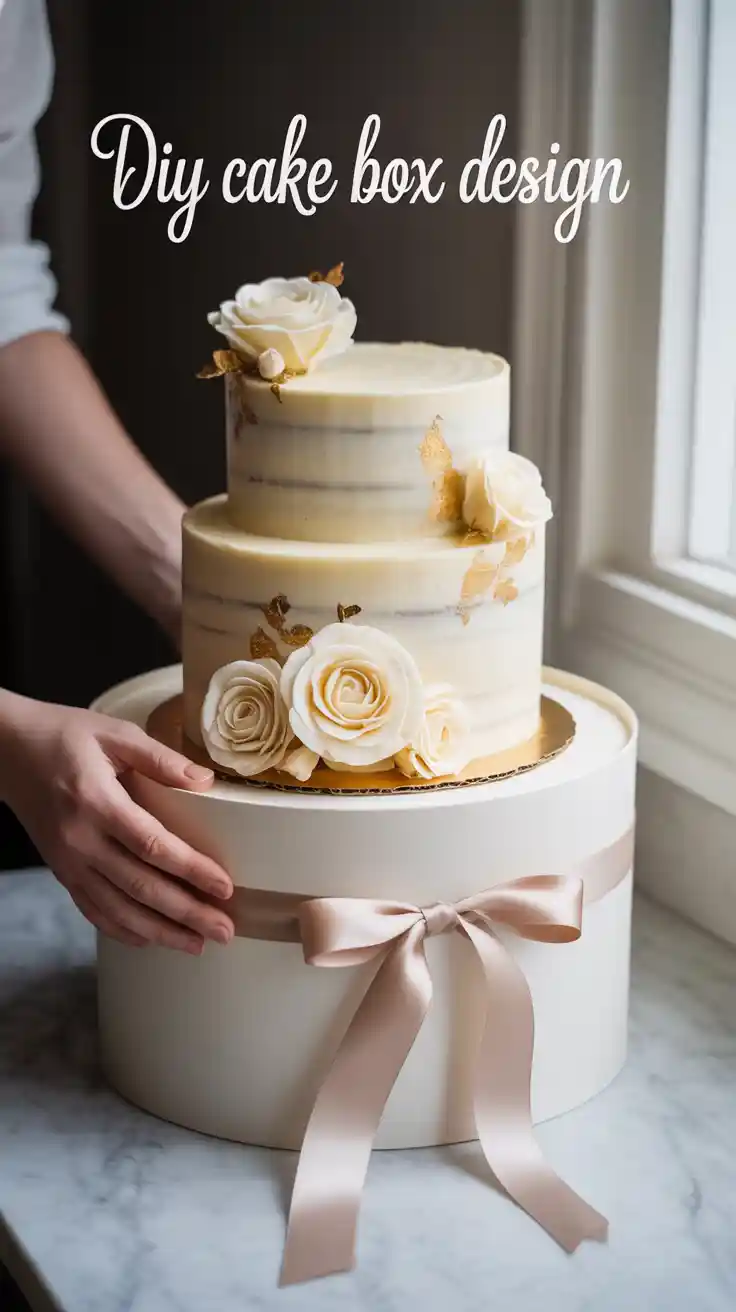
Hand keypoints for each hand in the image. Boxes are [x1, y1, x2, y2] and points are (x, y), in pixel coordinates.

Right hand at [0, 695, 234, 953]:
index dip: (190, 869)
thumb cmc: (64, 736)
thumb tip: (206, 780)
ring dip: (159, 932)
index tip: (224, 886)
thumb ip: (160, 757)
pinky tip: (151, 940)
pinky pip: (92, 910)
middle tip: (224, 930)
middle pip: (140, 887)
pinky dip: (122, 930)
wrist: (7, 751)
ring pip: (117, 908)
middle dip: (186, 913)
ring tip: (197, 945)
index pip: (152, 845)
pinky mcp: (61, 871)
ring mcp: (68, 861)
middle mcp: (80, 840)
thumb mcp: (114, 733)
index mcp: (97, 802)